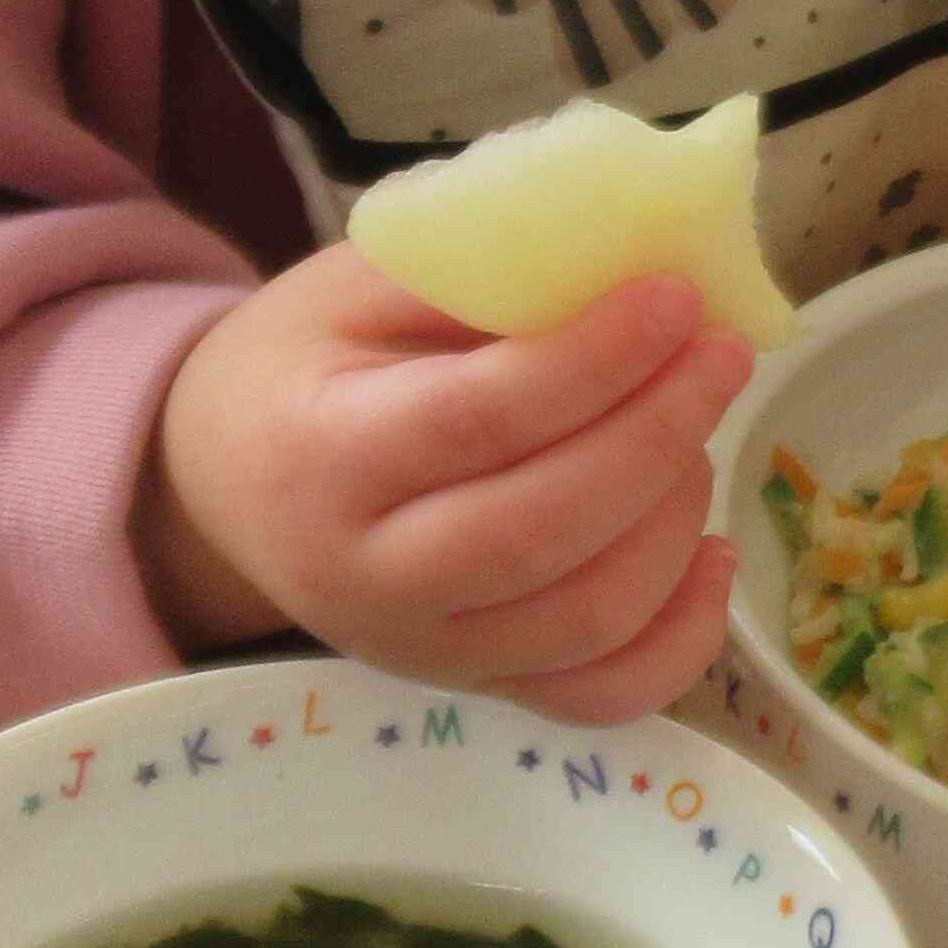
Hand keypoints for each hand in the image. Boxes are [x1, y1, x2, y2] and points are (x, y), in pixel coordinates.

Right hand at [144, 245, 748, 718]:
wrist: (227, 480)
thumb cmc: (307, 359)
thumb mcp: (358, 283)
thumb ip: (482, 269)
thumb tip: (636, 252)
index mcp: (325, 456)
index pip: (481, 418)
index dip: (595, 359)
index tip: (677, 297)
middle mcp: (370, 578)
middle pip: (543, 530)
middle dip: (657, 434)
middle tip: (720, 352)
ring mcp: (426, 649)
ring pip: (586, 619)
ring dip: (674, 520)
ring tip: (694, 429)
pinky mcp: (476, 686)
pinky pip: (599, 695)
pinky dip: (680, 636)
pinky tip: (713, 553)